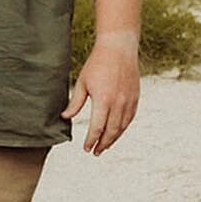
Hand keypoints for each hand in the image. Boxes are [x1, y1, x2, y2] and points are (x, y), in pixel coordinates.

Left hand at [62, 32, 139, 154]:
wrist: (118, 49)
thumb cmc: (97, 64)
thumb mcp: (82, 83)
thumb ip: (75, 103)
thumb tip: (65, 118)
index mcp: (103, 100)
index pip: (97, 127)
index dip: (91, 140)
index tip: (86, 148)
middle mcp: (118, 103)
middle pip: (111, 131)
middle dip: (102, 144)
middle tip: (95, 152)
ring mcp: (129, 101)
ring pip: (122, 127)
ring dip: (113, 139)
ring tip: (105, 146)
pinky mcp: (135, 98)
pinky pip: (130, 118)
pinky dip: (122, 128)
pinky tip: (116, 133)